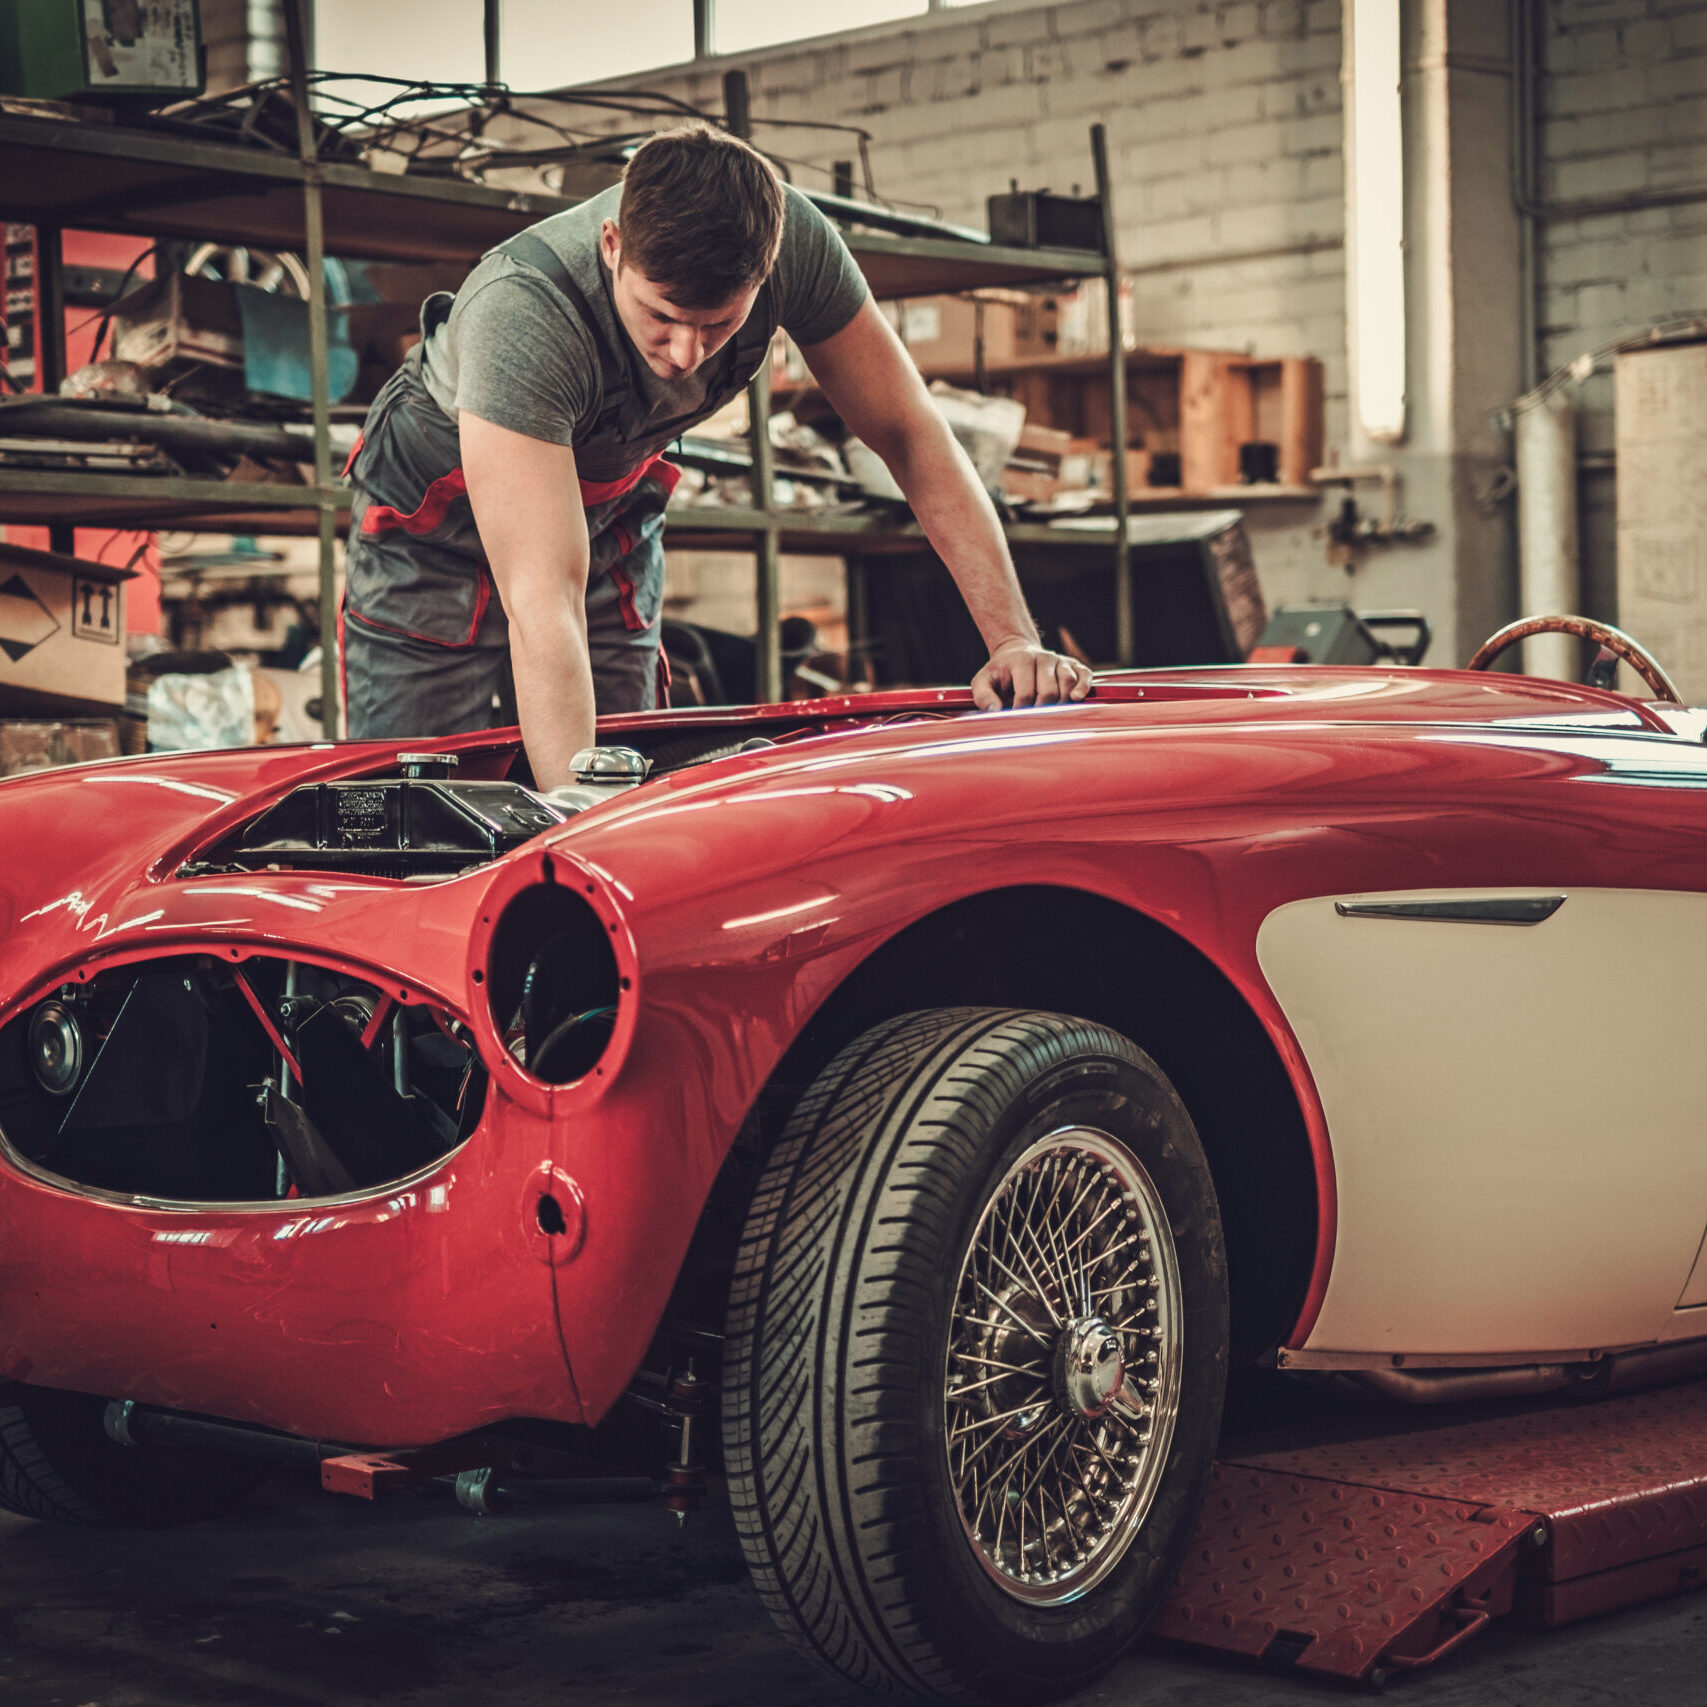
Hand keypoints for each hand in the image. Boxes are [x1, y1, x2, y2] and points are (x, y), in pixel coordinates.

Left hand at [971, 639, 1093, 709]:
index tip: (1017, 720)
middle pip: (1049, 692)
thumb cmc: (1000, 672)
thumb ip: (983, 697)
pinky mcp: (1073, 665)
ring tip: (1051, 715)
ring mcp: (1060, 660)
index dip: (1022, 711)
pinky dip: (1083, 687)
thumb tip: (995, 711)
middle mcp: (1044, 657)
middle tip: (1034, 721)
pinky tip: (1077, 698)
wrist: (1016, 653)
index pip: (1026, 693)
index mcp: (1021, 660)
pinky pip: (1084, 675)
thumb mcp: (983, 682)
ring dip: (1061, 704)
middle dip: (1041, 711)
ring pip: (1067, 684)